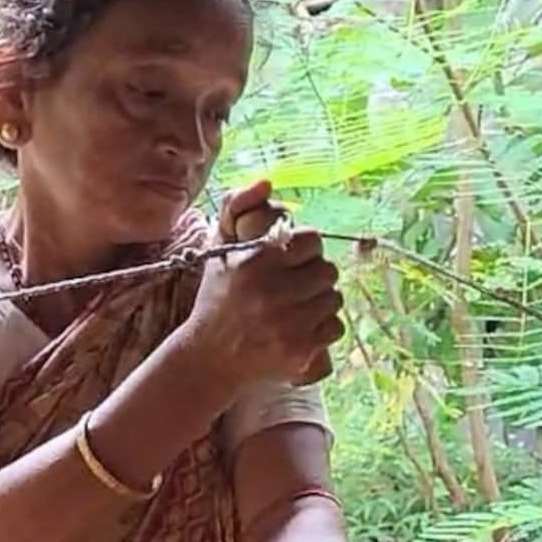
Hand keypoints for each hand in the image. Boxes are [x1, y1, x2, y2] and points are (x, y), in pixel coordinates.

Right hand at [181, 179, 344, 392]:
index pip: (311, 240)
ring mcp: (287, 323)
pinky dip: (321, 329)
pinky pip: (334, 327)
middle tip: (295, 288)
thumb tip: (267, 181)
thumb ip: (237, 208)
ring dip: (319, 303)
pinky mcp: (299, 350)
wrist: (208, 360)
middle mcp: (271, 291)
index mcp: (254, 261)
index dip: (305, 251)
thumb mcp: (219, 251)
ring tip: (296, 310)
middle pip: (328, 271)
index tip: (292, 262)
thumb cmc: (217, 300)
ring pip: (333, 299)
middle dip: (314, 278)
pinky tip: (299, 330)